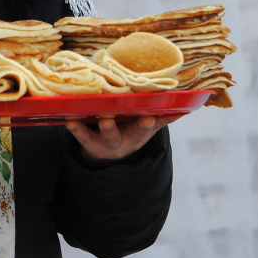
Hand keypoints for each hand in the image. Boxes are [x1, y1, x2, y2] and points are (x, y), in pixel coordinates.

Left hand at [65, 115, 180, 161]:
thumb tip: (187, 103)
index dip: (146, 124)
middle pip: (125, 135)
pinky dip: (76, 128)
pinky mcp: (88, 142)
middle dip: (128, 128)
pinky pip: (82, 135)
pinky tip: (70, 119)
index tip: (148, 117)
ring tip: (101, 116)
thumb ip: (164, 116)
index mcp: (139, 134)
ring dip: (104, 127)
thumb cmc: (131, 131)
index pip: (145, 129)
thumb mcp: (149, 127)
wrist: (109, 154)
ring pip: (106, 136)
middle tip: (122, 118)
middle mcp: (124, 140)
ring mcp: (105, 142)